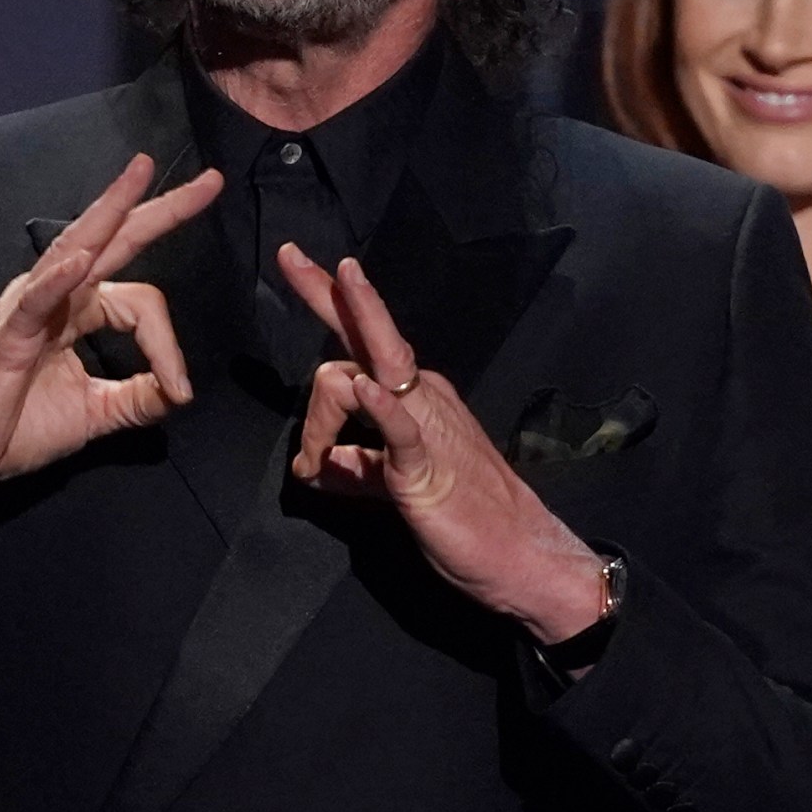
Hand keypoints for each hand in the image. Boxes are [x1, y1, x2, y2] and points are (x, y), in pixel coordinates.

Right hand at [0, 155, 222, 551]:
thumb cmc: (13, 432)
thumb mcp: (93, 415)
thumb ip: (137, 399)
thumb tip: (180, 393)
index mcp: (76, 312)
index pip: (140, 302)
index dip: (168, 344)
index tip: (180, 389)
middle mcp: (55, 296)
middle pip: (115, 240)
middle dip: (161, 209)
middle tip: (210, 180)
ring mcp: (27, 310)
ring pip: (76, 249)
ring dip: (111, 210)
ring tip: (139, 175)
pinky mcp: (5, 336)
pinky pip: (35, 301)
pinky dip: (57, 280)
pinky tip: (81, 262)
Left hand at [274, 246, 607, 643]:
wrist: (522, 555)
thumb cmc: (465, 520)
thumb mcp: (393, 486)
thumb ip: (355, 469)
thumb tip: (316, 466)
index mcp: (414, 398)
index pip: (366, 342)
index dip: (333, 301)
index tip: (299, 263)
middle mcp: (422, 396)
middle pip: (365, 338)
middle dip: (326, 296)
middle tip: (290, 256)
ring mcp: (428, 424)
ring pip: (374, 368)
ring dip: (322, 414)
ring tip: (313, 462)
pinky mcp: (429, 463)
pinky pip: (402, 426)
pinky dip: (382, 405)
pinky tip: (365, 389)